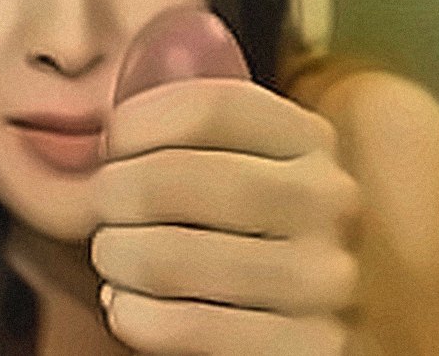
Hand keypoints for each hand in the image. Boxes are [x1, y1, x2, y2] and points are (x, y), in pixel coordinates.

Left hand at [91, 78, 359, 354]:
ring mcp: (326, 280)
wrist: (335, 323)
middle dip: (114, 191)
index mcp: (315, 141)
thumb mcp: (261, 167)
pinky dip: (134, 315)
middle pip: (177, 179)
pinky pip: (188, 328)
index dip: (140, 120)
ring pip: (171, 258)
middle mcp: (331, 203)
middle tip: (103, 206)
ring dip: (117, 256)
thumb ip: (209, 138)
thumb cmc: (269, 234)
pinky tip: (127, 306)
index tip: (113, 142)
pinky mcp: (311, 348)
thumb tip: (114, 122)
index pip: (212, 106)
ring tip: (115, 258)